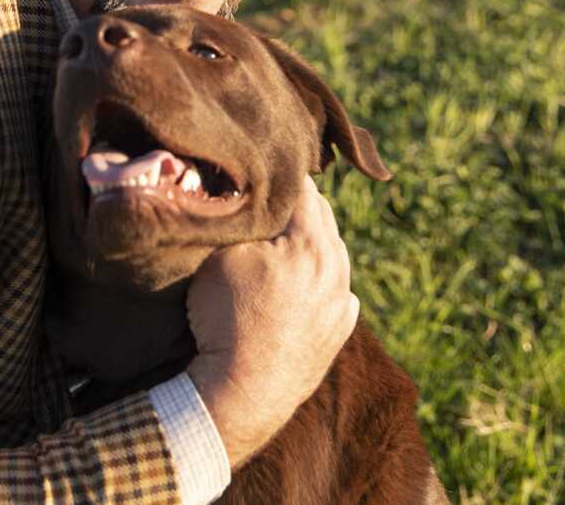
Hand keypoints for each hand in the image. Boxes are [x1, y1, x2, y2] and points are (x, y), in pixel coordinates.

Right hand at [185, 175, 359, 466]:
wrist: (240, 393)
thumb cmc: (223, 319)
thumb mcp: (220, 254)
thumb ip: (238, 216)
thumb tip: (241, 191)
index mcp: (312, 241)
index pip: (299, 186)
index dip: (274, 175)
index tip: (255, 171)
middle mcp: (338, 267)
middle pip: (320, 214)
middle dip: (293, 205)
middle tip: (264, 201)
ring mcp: (343, 301)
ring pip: (332, 250)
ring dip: (308, 240)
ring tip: (278, 242)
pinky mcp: (341, 328)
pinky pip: (336, 286)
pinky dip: (317, 277)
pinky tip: (294, 282)